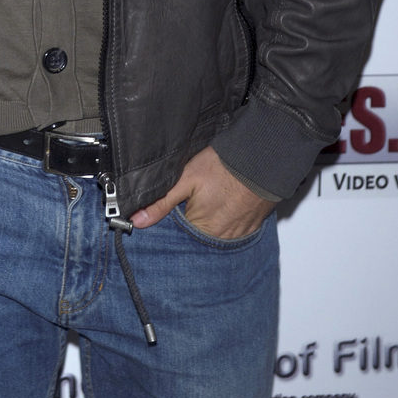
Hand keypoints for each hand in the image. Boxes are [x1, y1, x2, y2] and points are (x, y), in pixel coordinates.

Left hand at [130, 146, 273, 239]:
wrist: (260, 159)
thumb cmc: (223, 167)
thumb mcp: (185, 179)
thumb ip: (161, 202)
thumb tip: (137, 220)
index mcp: (201, 229)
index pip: (179, 234)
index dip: (174, 219)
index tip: (175, 207)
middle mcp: (221, 237)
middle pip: (197, 235)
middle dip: (191, 220)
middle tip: (194, 199)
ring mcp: (238, 234)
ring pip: (215, 234)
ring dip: (210, 222)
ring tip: (211, 200)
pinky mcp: (251, 227)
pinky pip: (233, 230)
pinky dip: (226, 220)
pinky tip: (225, 204)